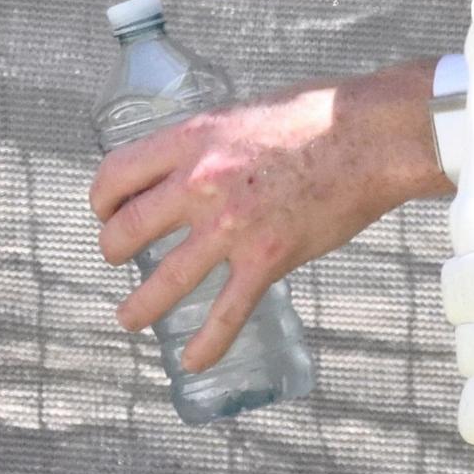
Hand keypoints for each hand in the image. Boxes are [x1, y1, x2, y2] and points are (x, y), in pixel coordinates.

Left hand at [92, 61, 440, 370]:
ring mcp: (232, 226)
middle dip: (113, 250)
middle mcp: (201, 183)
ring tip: (128, 319)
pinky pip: (226, 313)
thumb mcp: (244, 113)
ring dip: (139, 306)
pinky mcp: (266, 260)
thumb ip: (214, 142)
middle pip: (127, 229)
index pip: (117, 174)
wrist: (370, 137)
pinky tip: (191, 361)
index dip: (102, 200)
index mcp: (192, 139)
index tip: (106, 211)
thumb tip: (197, 162)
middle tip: (119, 259)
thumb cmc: (317, 116)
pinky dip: (206, 344)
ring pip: (165, 279)